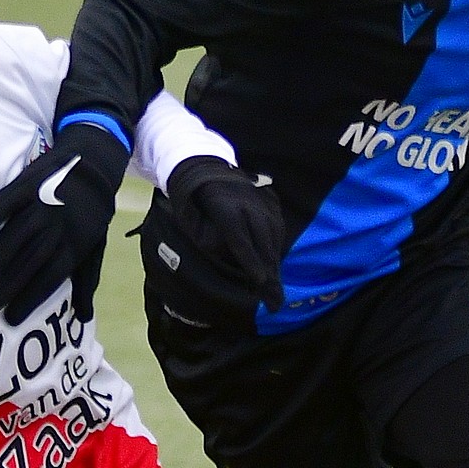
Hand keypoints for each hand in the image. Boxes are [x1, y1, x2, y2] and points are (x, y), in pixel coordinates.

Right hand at [0, 120, 127, 324]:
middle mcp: (60, 226)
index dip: (30, 299)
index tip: (11, 318)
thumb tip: (84, 316)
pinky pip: (10, 199)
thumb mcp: (96, 244)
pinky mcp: (30, 182)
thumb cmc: (93, 210)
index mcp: (77, 244)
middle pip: (32, 261)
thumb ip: (88, 279)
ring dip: (0, 258)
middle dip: (11, 286)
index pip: (51, 278)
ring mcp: (44, 203)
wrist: (95, 161)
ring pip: (18, 234)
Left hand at [163, 156, 287, 315]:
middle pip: (262, 241)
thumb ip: (207, 239)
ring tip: (275, 289)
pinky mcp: (269, 202)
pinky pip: (278, 229)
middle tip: (275, 301)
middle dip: (269, 273)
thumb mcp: (190, 219)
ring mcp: (260, 201)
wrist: (203, 166)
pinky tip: (274, 265)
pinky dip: (276, 249)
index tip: (260, 281)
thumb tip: (228, 262)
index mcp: (223, 206)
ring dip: (275, 264)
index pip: (239, 238)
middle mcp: (247, 203)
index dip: (250, 261)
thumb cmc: (193, 200)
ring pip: (273, 236)